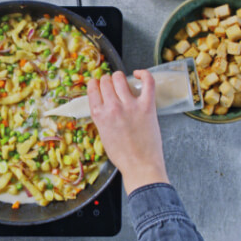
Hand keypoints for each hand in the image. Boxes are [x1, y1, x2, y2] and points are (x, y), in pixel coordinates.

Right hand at [87, 70, 168, 193]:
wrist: (140, 166)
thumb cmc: (122, 155)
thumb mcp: (103, 134)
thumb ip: (101, 117)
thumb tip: (104, 102)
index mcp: (99, 115)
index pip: (93, 88)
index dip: (96, 84)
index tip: (98, 84)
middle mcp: (112, 107)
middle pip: (106, 81)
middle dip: (107, 81)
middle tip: (112, 85)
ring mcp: (130, 105)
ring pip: (121, 78)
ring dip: (120, 77)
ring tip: (123, 82)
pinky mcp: (147, 106)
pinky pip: (147, 82)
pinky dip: (143, 74)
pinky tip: (139, 74)